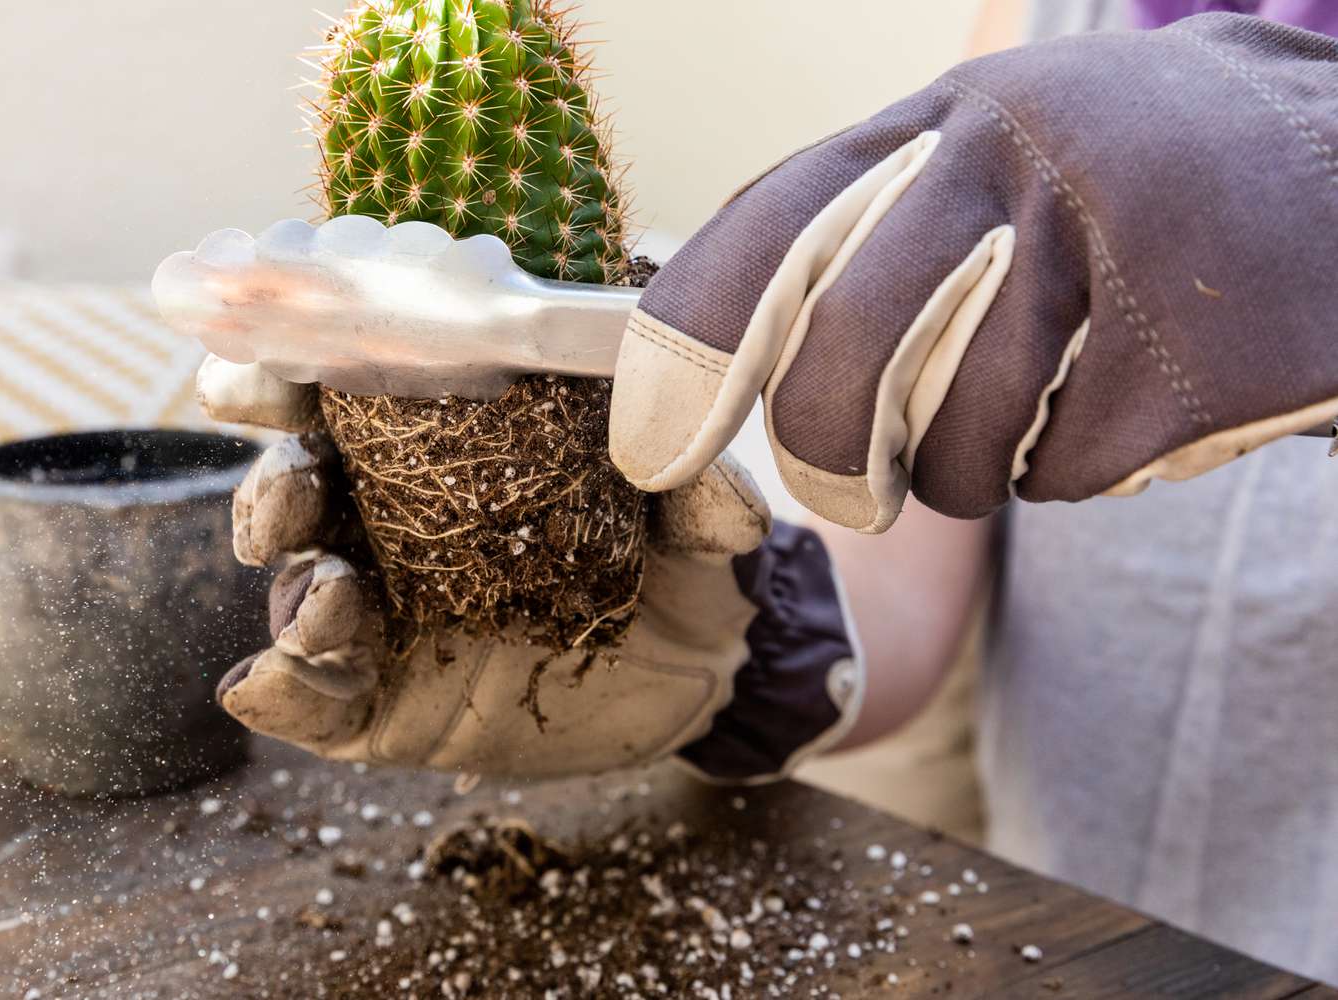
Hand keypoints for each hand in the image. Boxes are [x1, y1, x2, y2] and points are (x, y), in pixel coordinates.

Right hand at [201, 358, 861, 782]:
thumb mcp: (698, 521)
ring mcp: (386, 615)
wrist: (703, 687)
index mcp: (447, 448)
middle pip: (298, 480)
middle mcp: (396, 521)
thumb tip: (715, 481)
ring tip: (333, 584)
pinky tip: (287, 670)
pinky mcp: (382, 707)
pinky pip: (305, 699)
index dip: (301, 366)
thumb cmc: (685, 570)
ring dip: (288, 572)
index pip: (350, 391)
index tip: (288, 357)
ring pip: (294, 581)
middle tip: (299, 482)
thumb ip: (698, 493)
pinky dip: (281, 685)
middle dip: (274, 474)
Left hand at [609, 14, 1337, 531]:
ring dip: (972, 463)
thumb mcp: (980, 160)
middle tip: (848, 489)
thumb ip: (854, 228)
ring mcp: (1100, 253)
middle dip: (823, 452)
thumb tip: (695, 336)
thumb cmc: (1113, 184)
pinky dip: (1072, 465)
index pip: (765, 232)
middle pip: (842, 354)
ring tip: (1041, 392)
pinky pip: (1057, 474)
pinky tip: (1130, 390)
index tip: (650, 447)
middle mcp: (1005, 166)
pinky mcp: (1183, 359)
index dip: (688, 347)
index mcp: (936, 123)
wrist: (1331, 169)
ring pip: (951, 442)